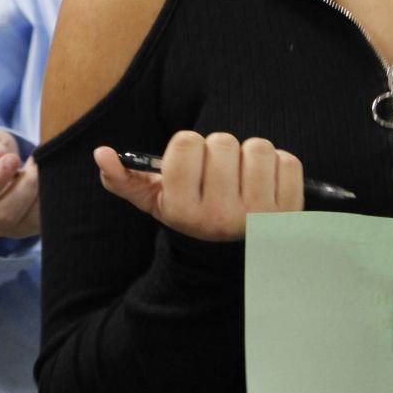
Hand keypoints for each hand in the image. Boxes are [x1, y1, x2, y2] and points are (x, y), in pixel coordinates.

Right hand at [0, 126, 39, 238]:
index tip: (12, 159)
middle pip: (2, 215)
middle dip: (23, 188)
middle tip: (35, 163)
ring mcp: (5, 227)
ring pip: (26, 221)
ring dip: (39, 193)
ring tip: (43, 168)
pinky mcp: (28, 228)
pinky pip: (42, 221)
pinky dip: (50, 200)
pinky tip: (50, 179)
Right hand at [93, 131, 302, 241]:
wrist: (234, 251)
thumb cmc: (192, 212)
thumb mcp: (156, 201)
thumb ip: (123, 179)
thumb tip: (101, 153)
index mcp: (184, 210)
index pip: (186, 142)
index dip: (188, 146)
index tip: (191, 165)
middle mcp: (220, 216)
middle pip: (222, 141)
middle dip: (219, 150)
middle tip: (218, 172)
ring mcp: (259, 216)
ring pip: (257, 147)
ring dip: (250, 155)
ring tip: (242, 176)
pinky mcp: (290, 212)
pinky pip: (288, 161)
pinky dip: (277, 165)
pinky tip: (264, 183)